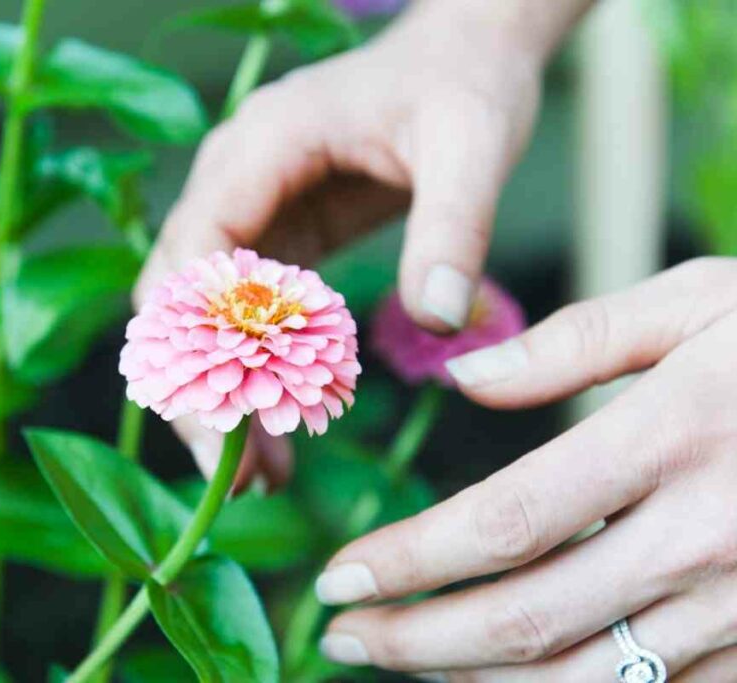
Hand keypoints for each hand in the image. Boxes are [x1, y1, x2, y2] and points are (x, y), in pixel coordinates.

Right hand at [137, 2, 547, 486]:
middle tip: (240, 476)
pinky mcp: (277, 237)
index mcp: (264, 145)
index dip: (198, 342)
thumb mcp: (473, 146)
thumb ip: (454, 229)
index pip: (196, 251)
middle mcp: (236, 177)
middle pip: (179, 296)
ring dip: (223, 392)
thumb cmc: (463, 84)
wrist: (463, 56)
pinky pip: (244, 314)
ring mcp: (251, 209)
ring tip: (261, 473)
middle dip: (200, 388)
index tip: (225, 425)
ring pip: (203, 315)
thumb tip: (442, 323)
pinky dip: (255, 371)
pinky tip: (282, 425)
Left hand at [316, 258, 736, 679]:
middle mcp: (704, 535)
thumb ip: (572, 341)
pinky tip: (506, 680)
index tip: (342, 574)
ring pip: (587, 676)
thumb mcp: (696, 301)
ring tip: (401, 664)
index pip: (503, 523)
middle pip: (527, 616)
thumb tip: (462, 379)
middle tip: (340, 636)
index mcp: (668, 439)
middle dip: (418, 638)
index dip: (410, 559)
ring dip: (476, 681)